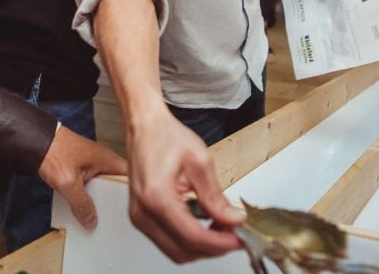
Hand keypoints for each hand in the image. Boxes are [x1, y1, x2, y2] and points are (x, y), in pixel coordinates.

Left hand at [38, 125, 127, 228]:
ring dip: (99, 197)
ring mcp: (92, 162)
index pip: (129, 176)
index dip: (132, 192)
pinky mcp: (82, 166)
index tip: (129, 207)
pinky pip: (91, 182)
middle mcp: (103, 160)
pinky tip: (82, 204)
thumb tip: (90, 220)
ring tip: (97, 212)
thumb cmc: (53, 152)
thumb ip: (81, 204)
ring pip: (103, 183)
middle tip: (113, 215)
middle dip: (114, 198)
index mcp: (107, 159)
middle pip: (117, 182)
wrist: (35, 141)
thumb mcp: (68, 184)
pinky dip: (88, 193)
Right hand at [126, 109, 242, 262]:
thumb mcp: (200, 162)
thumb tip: (233, 219)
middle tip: (235, 236)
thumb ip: (216, 196)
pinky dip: (189, 239)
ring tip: (223, 229)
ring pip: (175, 251)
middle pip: (182, 251)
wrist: (145, 127)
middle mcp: (142, 213)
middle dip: (212, 248)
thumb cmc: (165, 137)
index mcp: (156, 196)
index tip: (239, 239)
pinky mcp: (142, 218)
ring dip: (201, 246)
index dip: (219, 243)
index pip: (192, 236)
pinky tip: (206, 225)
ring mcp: (139, 218)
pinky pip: (168, 240)